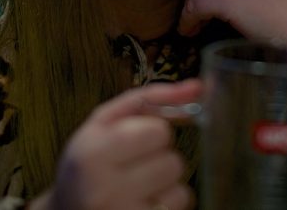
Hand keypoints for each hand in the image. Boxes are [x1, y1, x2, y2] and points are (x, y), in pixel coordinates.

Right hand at [34, 80, 200, 209]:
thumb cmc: (88, 163)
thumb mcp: (104, 122)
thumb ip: (150, 99)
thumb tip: (197, 88)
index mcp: (92, 153)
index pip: (159, 132)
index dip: (152, 133)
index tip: (132, 141)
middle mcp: (105, 190)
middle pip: (173, 161)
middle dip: (159, 159)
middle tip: (133, 166)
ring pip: (181, 188)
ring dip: (165, 184)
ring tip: (137, 187)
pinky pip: (180, 208)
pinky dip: (168, 205)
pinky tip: (143, 204)